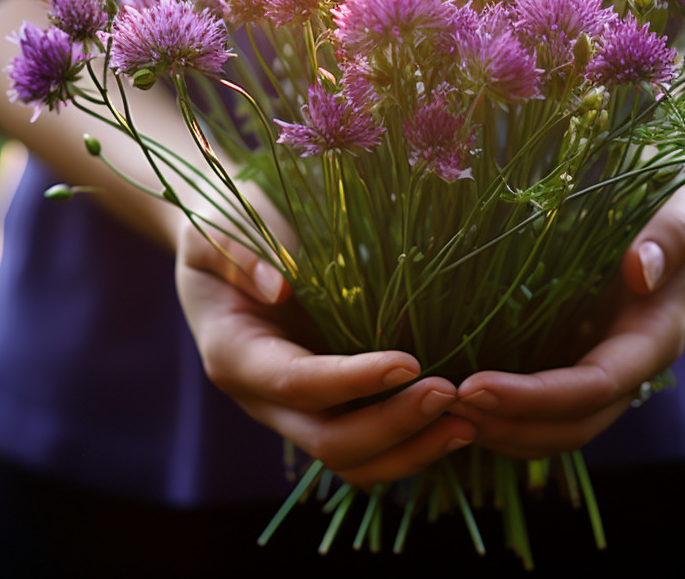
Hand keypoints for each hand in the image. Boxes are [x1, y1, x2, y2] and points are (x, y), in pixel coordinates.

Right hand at [176, 226, 475, 485]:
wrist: (225, 240)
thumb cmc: (224, 223)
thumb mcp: (218, 225)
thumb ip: (239, 251)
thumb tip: (279, 286)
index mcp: (234, 353)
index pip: (297, 383)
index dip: (353, 380)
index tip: (409, 362)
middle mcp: (262, 396)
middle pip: (329, 441)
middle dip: (393, 426)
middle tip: (451, 393)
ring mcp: (294, 409)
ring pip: (351, 460)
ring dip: (410, 450)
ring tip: (466, 423)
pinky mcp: (324, 407)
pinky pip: (366, 447)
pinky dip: (410, 444)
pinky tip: (455, 422)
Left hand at [451, 176, 684, 458]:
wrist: (679, 207)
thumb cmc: (678, 200)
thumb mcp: (683, 208)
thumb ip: (671, 236)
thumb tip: (641, 269)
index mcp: (655, 337)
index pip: (594, 387)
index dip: (534, 397)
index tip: (473, 385)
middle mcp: (630, 367)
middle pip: (573, 425)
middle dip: (508, 425)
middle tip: (442, 406)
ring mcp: (603, 368)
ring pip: (556, 428)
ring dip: (500, 430)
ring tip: (438, 412)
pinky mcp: (578, 358)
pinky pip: (543, 407)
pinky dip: (503, 412)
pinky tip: (457, 397)